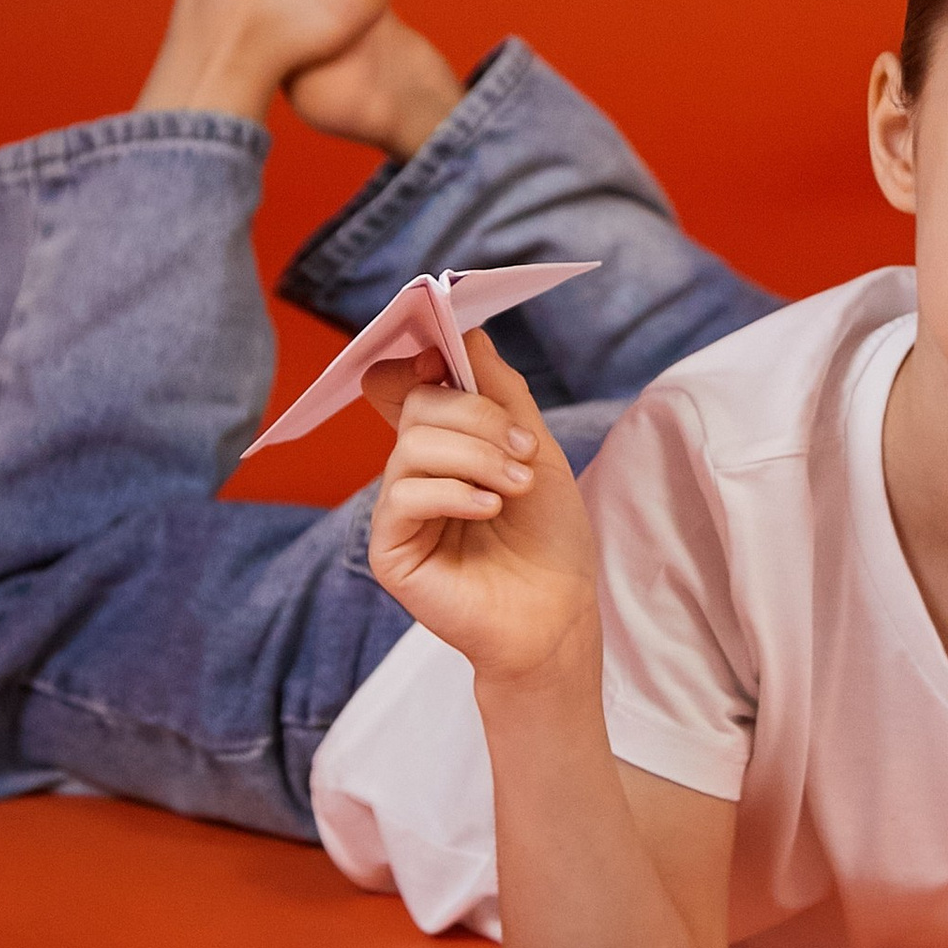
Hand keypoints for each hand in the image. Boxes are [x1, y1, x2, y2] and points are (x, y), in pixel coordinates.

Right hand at [363, 332, 600, 686]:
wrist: (557, 614)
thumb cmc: (550, 539)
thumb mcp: (535, 448)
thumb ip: (500, 391)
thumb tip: (465, 333)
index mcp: (444, 442)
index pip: (408, 382)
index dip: (422, 360)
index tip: (450, 361)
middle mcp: (415, 470)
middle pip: (418, 404)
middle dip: (476, 417)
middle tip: (523, 451)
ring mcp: (399, 510)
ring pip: (413, 446)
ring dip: (476, 457)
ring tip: (516, 488)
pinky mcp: (390, 548)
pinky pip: (403, 495)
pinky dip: (453, 492)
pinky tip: (488, 509)